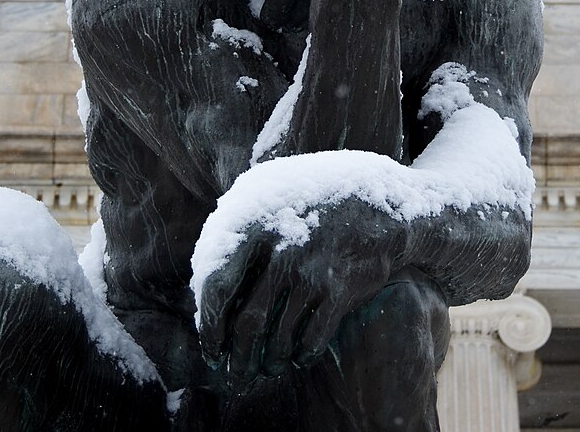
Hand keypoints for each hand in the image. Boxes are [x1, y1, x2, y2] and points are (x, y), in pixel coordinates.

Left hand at [197, 204, 395, 386]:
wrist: (373, 200)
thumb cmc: (310, 205)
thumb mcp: (269, 201)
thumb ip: (238, 239)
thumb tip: (205, 293)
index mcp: (253, 226)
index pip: (216, 288)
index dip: (209, 327)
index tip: (212, 350)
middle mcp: (279, 250)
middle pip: (247, 323)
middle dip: (238, 360)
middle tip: (235, 378)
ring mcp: (310, 271)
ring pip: (279, 337)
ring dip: (270, 362)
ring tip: (268, 370)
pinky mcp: (340, 289)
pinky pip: (312, 338)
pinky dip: (302, 355)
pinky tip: (299, 358)